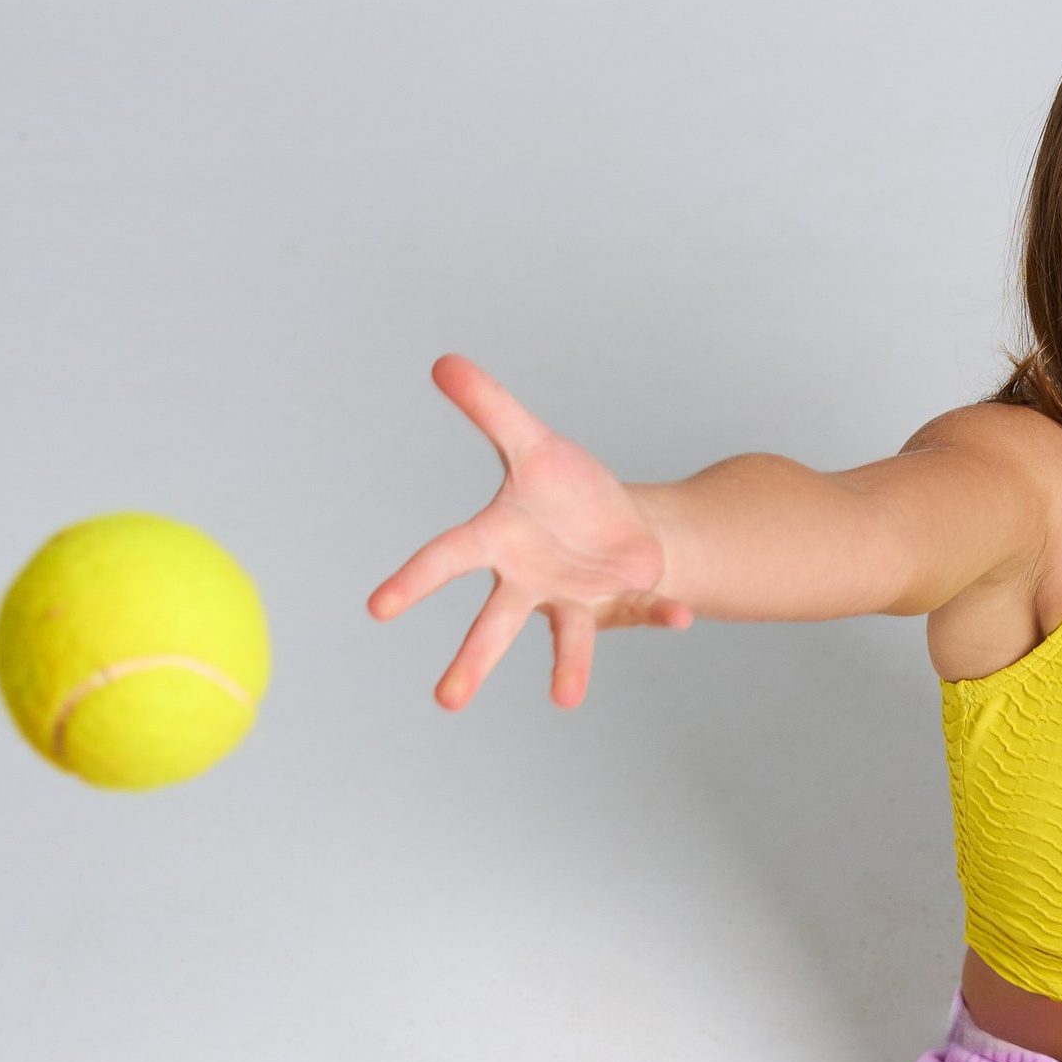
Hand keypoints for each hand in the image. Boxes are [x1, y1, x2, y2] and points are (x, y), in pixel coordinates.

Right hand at [367, 356, 693, 709]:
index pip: (447, 559)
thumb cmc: (563, 491)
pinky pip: (644, 610)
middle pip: (497, 624)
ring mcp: (576, 600)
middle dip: (473, 662)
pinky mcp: (622, 606)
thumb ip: (490, 407)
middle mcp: (530, 584)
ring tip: (565, 701)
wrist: (619, 525)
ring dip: (570, 668)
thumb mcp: (530, 442)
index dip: (413, 582)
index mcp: (498, 544)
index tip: (377, 608)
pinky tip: (685, 616)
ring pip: (569, 639)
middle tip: (446, 701)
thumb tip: (442, 361)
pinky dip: (663, 611)